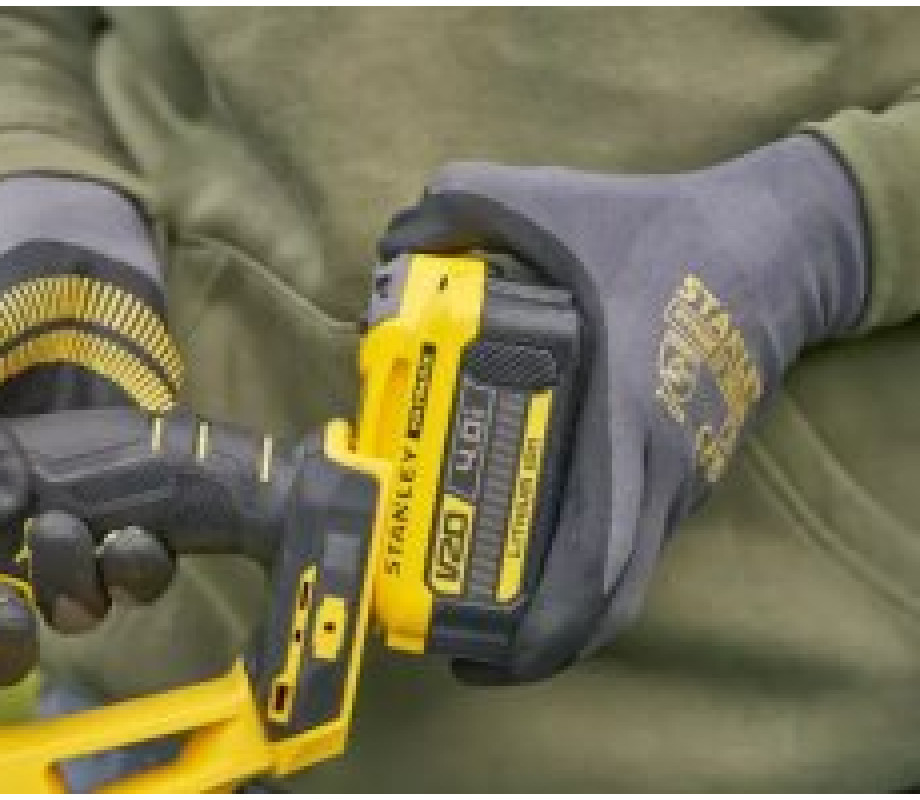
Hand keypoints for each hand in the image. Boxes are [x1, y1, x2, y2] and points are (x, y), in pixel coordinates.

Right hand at [0, 176, 182, 684]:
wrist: (82, 243)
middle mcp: (6, 523)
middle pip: (1, 628)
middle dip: (4, 637)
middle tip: (8, 602)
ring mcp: (79, 511)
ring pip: (83, 602)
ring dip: (88, 594)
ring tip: (95, 541)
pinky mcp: (147, 492)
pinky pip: (149, 557)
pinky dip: (148, 562)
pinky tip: (143, 530)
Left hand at [381, 135, 867, 681]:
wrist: (778, 242)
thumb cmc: (666, 231)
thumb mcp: (555, 201)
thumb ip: (463, 205)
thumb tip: (394, 239)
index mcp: (621, 421)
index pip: (592, 564)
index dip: (540, 634)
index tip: (474, 657)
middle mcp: (656, 470)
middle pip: (609, 603)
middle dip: (538, 648)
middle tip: (461, 648)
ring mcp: (680, 476)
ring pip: (623, 577)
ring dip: (559, 610)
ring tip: (481, 603)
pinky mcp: (687, 465)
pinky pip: (632, 537)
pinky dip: (581, 562)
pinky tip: (530, 531)